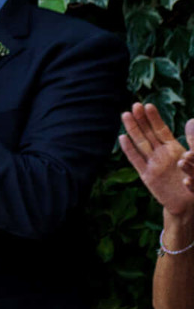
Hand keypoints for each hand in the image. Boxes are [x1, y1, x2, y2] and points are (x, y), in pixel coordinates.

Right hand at [120, 104, 193, 219]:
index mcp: (173, 150)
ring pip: (141, 144)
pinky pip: (137, 161)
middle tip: (133, 105)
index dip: (154, 118)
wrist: (188, 203)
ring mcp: (153, 165)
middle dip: (141, 120)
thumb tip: (192, 120)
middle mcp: (161, 155)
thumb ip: (193, 140)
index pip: (161, 130)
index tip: (147, 105)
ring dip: (133, 130)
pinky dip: (129, 150)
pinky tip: (122, 138)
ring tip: (125, 115)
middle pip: (148, 134)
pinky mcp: (147, 176)